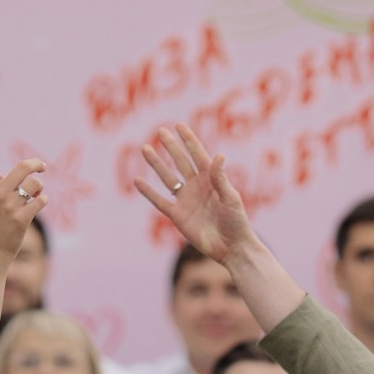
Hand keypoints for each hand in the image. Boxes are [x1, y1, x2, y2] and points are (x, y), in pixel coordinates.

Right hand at [0, 126, 48, 259]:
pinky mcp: (21, 219)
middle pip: (24, 167)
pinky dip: (43, 201)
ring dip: (40, 189)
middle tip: (42, 167)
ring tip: (34, 196)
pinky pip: (42, 200)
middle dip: (37, 164)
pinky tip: (36, 206)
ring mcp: (9, 206)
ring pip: (36, 185)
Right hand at [136, 125, 256, 264]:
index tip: (179, 125)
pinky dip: (148, 192)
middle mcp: (197, 186)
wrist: (231, 248)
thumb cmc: (237, 222)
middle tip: (160, 131)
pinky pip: (159, 201)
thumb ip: (221, 178)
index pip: (198, 154)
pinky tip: (137, 180)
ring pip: (167, 177)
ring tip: (145, 148)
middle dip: (171, 146)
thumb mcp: (231, 198)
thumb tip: (219, 155)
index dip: (189, 140)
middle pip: (180, 161)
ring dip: (157, 163)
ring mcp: (186, 200)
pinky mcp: (177, 215)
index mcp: (212, 179)